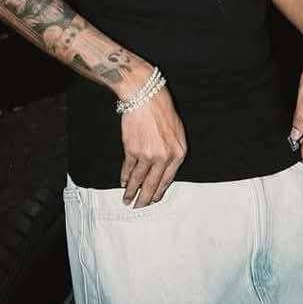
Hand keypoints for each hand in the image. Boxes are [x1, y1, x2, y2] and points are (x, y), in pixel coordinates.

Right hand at [119, 86, 187, 207]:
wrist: (146, 96)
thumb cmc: (161, 110)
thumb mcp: (176, 131)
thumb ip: (172, 151)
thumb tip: (163, 170)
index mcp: (179, 152)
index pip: (168, 179)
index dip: (159, 191)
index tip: (153, 199)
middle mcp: (165, 157)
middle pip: (153, 184)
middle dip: (145, 198)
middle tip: (139, 207)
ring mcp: (148, 155)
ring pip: (139, 179)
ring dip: (132, 192)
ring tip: (127, 200)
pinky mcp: (133, 150)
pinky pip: (128, 169)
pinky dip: (124, 178)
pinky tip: (123, 183)